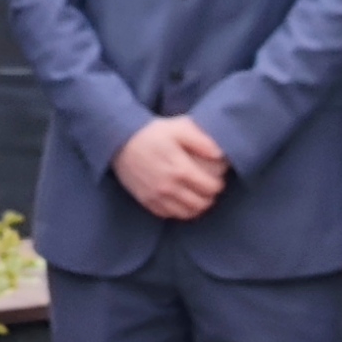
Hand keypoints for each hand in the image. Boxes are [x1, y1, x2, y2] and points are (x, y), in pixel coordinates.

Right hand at [109, 116, 229, 222]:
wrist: (120, 141)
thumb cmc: (153, 133)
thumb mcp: (179, 127)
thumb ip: (202, 140)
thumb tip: (220, 154)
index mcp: (180, 169)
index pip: (211, 188)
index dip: (218, 183)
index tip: (216, 177)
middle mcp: (169, 187)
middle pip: (202, 203)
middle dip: (210, 196)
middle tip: (208, 187)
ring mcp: (157, 197)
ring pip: (187, 213)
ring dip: (197, 206)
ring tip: (197, 195)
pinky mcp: (147, 201)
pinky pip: (170, 215)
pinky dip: (180, 210)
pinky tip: (181, 200)